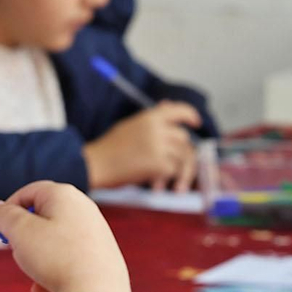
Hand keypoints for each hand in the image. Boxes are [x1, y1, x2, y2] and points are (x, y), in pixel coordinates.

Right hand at [0, 181, 130, 291]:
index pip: (26, 194)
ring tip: (34, 274)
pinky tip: (45, 290)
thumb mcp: (20, 232)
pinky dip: (54, 271)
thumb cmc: (57, 257)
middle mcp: (84, 208)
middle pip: (41, 218)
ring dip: (36, 259)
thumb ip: (4, 216)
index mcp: (64, 194)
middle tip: (15, 252)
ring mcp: (96, 231)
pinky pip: (69, 257)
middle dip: (23, 238)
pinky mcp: (101, 253)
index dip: (6, 211)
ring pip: (53, 241)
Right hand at [83, 102, 201, 190]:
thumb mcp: (130, 126)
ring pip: (183, 157)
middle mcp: (156, 128)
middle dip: (185, 155)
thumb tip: (168, 105)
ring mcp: (158, 145)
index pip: (178, 110)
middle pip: (184, 139)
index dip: (190, 115)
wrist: (95, 164)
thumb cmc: (109, 148)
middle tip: (181, 171)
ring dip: (182, 174)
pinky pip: (173, 170)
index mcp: (149, 117)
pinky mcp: (158, 163)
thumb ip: (152, 120)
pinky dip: (168, 180)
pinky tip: (156, 187)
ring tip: (175, 187)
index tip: (197, 123)